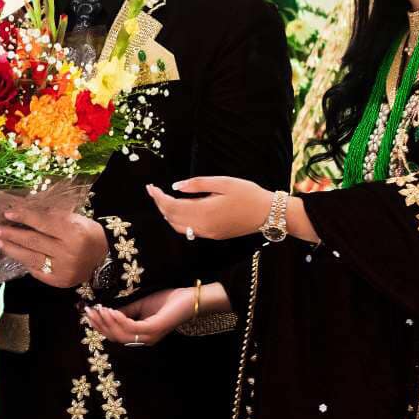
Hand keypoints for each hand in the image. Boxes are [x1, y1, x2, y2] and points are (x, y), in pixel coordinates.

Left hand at [0, 205, 108, 288]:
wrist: (103, 258)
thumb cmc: (87, 233)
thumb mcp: (74, 219)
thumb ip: (51, 216)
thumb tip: (21, 209)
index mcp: (73, 232)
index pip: (43, 223)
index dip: (24, 217)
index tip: (7, 213)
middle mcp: (67, 252)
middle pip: (33, 241)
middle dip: (10, 234)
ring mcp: (62, 269)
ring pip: (30, 258)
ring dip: (11, 249)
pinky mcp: (57, 281)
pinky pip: (35, 270)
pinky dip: (23, 260)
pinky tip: (13, 253)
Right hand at [83, 288, 191, 346]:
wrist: (188, 300)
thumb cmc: (167, 302)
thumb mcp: (141, 305)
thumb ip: (125, 310)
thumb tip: (106, 310)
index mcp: (140, 336)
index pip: (115, 335)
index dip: (100, 326)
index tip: (88, 313)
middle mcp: (143, 340)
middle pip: (115, 337)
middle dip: (100, 324)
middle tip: (89, 312)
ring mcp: (148, 337)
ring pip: (121, 334)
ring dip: (107, 322)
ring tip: (99, 309)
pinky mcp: (154, 330)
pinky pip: (132, 327)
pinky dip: (119, 320)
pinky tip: (112, 310)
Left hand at [146, 176, 272, 240]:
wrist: (267, 213)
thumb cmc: (248, 193)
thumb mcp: (223, 182)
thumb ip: (197, 184)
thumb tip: (176, 187)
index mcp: (204, 211)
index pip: (171, 206)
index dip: (158, 197)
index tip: (150, 187)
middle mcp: (203, 226)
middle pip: (171, 218)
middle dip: (160, 204)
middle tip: (153, 190)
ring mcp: (209, 233)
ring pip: (179, 227)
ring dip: (167, 214)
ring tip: (162, 199)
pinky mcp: (214, 235)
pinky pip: (189, 231)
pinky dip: (178, 221)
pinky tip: (178, 210)